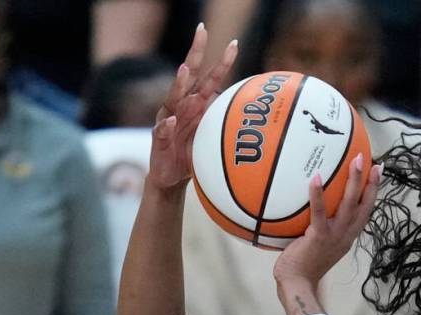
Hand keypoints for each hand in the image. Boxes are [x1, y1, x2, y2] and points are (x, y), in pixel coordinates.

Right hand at [147, 24, 237, 191]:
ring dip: (179, 84)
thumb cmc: (193, 154)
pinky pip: (161, 131)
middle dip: (195, 52)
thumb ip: (229, 126)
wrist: (171, 177)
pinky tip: (170, 121)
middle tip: (202, 31)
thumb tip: (261, 125)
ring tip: (184, 71)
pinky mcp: (159, 139)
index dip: (221, 62)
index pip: (210, 78)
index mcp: (196, 104)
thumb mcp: (215, 138)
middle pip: (189, 75)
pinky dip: (166, 126)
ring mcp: (168, 120)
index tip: (234, 44)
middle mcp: (181, 106)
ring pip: (173, 98)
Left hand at [273, 157, 382, 289]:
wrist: (298, 284)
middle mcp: (347, 235)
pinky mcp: (319, 236)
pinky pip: (319, 212)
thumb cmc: (304, 265)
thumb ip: (322, 226)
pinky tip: (317, 177)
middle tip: (373, 162)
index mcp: (348, 236)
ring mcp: (335, 235)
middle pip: (364, 205)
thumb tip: (311, 206)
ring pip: (349, 205)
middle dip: (371, 183)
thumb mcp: (320, 243)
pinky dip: (318, 194)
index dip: (373, 192)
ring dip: (354, 181)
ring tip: (355, 161)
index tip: (377, 173)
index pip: (366, 211)